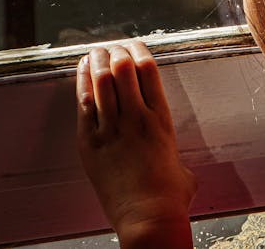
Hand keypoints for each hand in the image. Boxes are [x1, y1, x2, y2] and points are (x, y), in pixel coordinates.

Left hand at [76, 42, 196, 247]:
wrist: (148, 219)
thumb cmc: (169, 197)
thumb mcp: (182, 166)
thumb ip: (172, 153)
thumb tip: (173, 162)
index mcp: (162, 119)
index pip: (149, 70)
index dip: (139, 51)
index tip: (133, 45)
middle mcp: (137, 118)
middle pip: (123, 69)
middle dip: (116, 52)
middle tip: (112, 48)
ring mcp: (112, 129)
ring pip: (101, 81)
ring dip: (97, 61)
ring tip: (95, 52)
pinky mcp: (91, 143)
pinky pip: (84, 104)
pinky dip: (82, 82)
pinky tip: (82, 71)